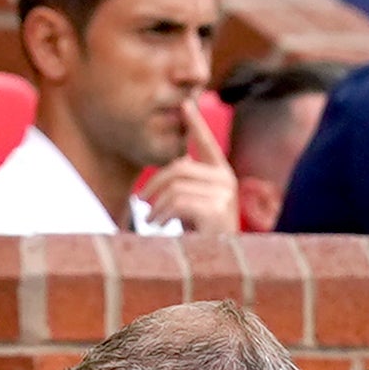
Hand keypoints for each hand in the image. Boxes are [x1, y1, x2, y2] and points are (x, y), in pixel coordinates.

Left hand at [139, 102, 240, 234]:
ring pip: (175, 187)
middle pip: (179, 168)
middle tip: (141, 203)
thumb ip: (185, 183)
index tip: (185, 103)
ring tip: (151, 221)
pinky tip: (159, 227)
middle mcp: (226, 180)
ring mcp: (224, 194)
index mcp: (221, 174)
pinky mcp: (217, 210)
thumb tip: (172, 163)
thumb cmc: (200, 235)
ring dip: (156, 207)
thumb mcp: (192, 204)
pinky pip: (177, 202)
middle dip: (154, 185)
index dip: (195, 123)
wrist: (215, 265)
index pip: (206, 143)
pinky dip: (162, 215)